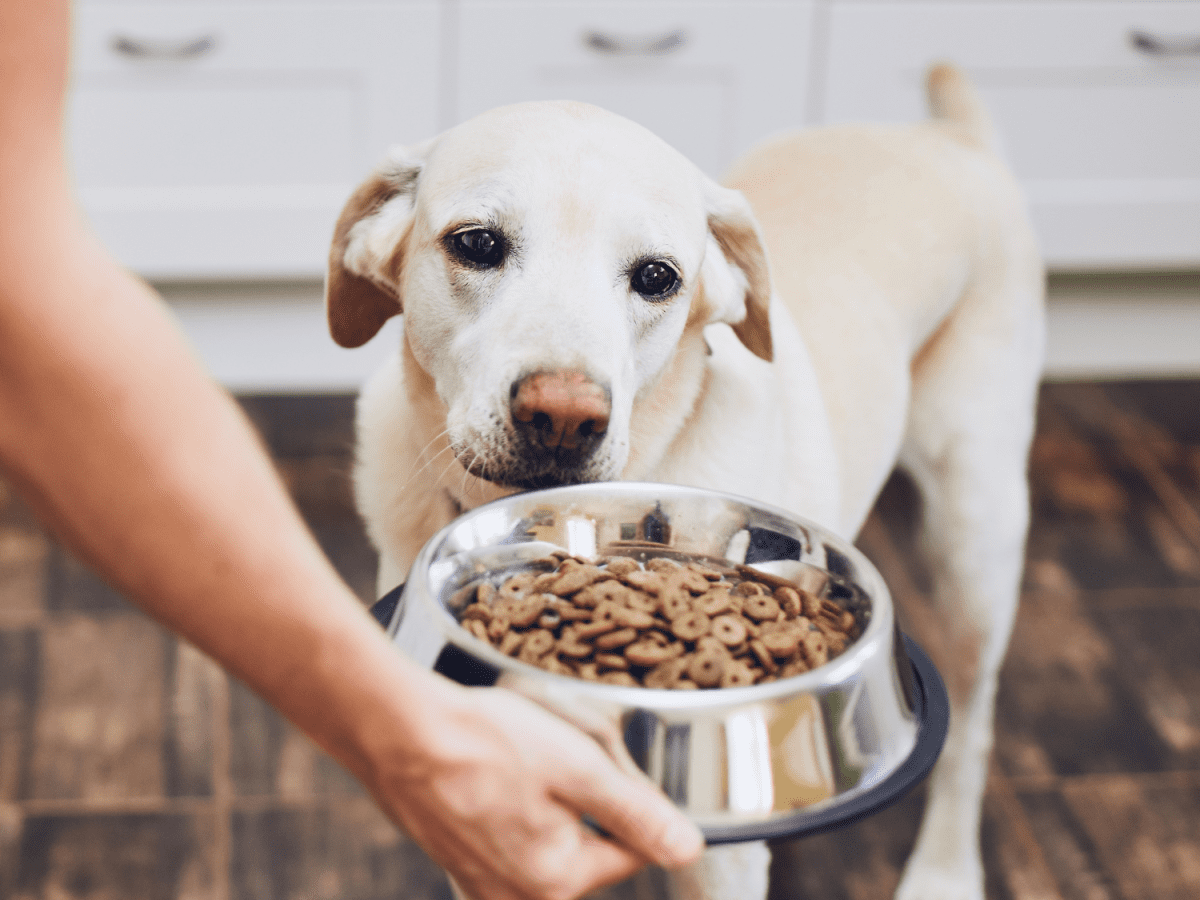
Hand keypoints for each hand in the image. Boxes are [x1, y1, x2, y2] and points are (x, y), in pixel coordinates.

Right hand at [361, 680, 704, 899]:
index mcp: (556, 880)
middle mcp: (516, 895)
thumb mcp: (579, 767)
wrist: (397, 730)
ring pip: (545, 837)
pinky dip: (508, 804)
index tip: (604, 760)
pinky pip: (504, 835)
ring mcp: (479, 881)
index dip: (629, 797)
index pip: (630, 849)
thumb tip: (688, 848)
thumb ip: (637, 813)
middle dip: (584, 799)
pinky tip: (493, 772)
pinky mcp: (454, 859)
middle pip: (586, 845)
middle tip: (557, 753)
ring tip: (521, 757)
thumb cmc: (483, 742)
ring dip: (546, 799)